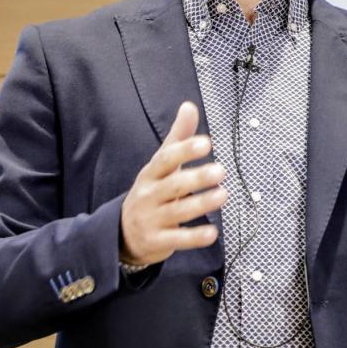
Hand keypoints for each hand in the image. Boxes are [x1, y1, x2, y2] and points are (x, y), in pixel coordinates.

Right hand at [119, 102, 226, 265]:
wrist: (123, 233)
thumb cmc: (151, 191)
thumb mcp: (160, 165)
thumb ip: (178, 138)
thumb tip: (189, 106)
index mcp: (151, 173)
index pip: (166, 159)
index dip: (185, 150)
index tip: (206, 143)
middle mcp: (150, 195)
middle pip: (173, 185)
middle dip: (197, 178)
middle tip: (221, 171)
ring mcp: (153, 219)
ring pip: (178, 212)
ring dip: (201, 204)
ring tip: (223, 195)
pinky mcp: (158, 241)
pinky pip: (178, 240)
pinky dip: (195, 237)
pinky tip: (213, 233)